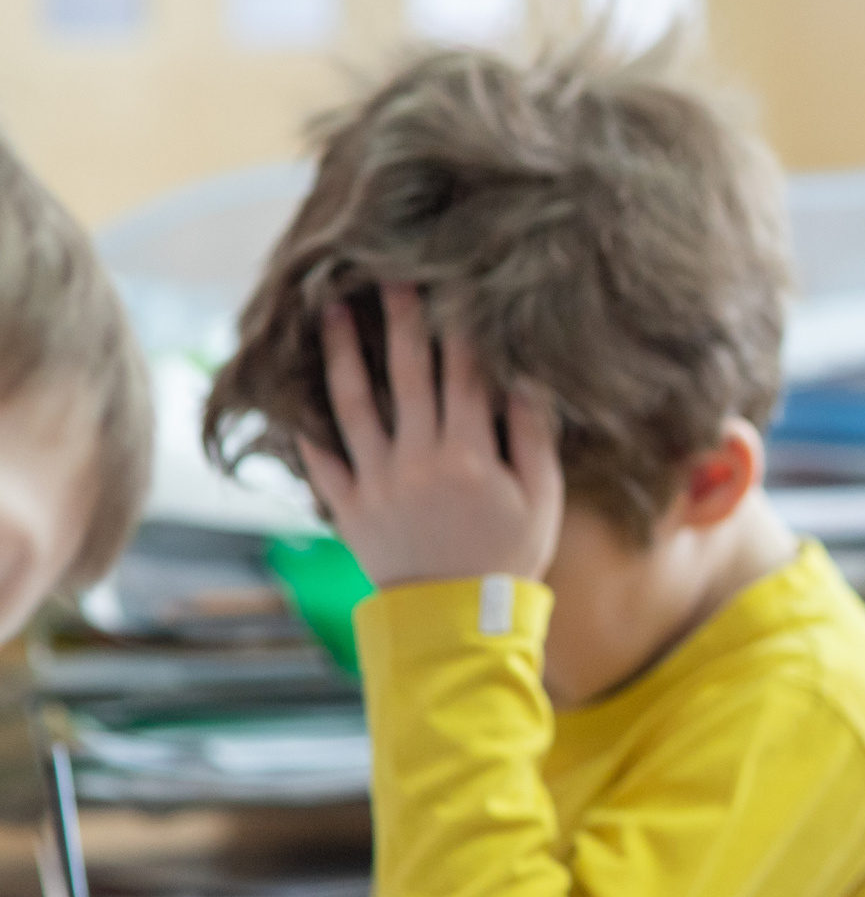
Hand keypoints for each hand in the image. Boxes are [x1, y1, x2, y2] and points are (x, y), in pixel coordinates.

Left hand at [298, 284, 564, 589]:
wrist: (459, 623)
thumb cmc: (510, 558)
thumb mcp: (542, 499)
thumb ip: (533, 437)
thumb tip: (527, 378)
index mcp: (470, 455)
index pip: (464, 374)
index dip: (457, 325)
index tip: (450, 282)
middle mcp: (418, 460)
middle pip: (407, 375)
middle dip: (398, 320)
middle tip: (386, 273)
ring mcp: (378, 483)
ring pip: (353, 405)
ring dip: (340, 354)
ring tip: (327, 311)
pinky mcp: (349, 508)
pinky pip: (321, 460)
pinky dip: (304, 426)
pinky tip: (291, 391)